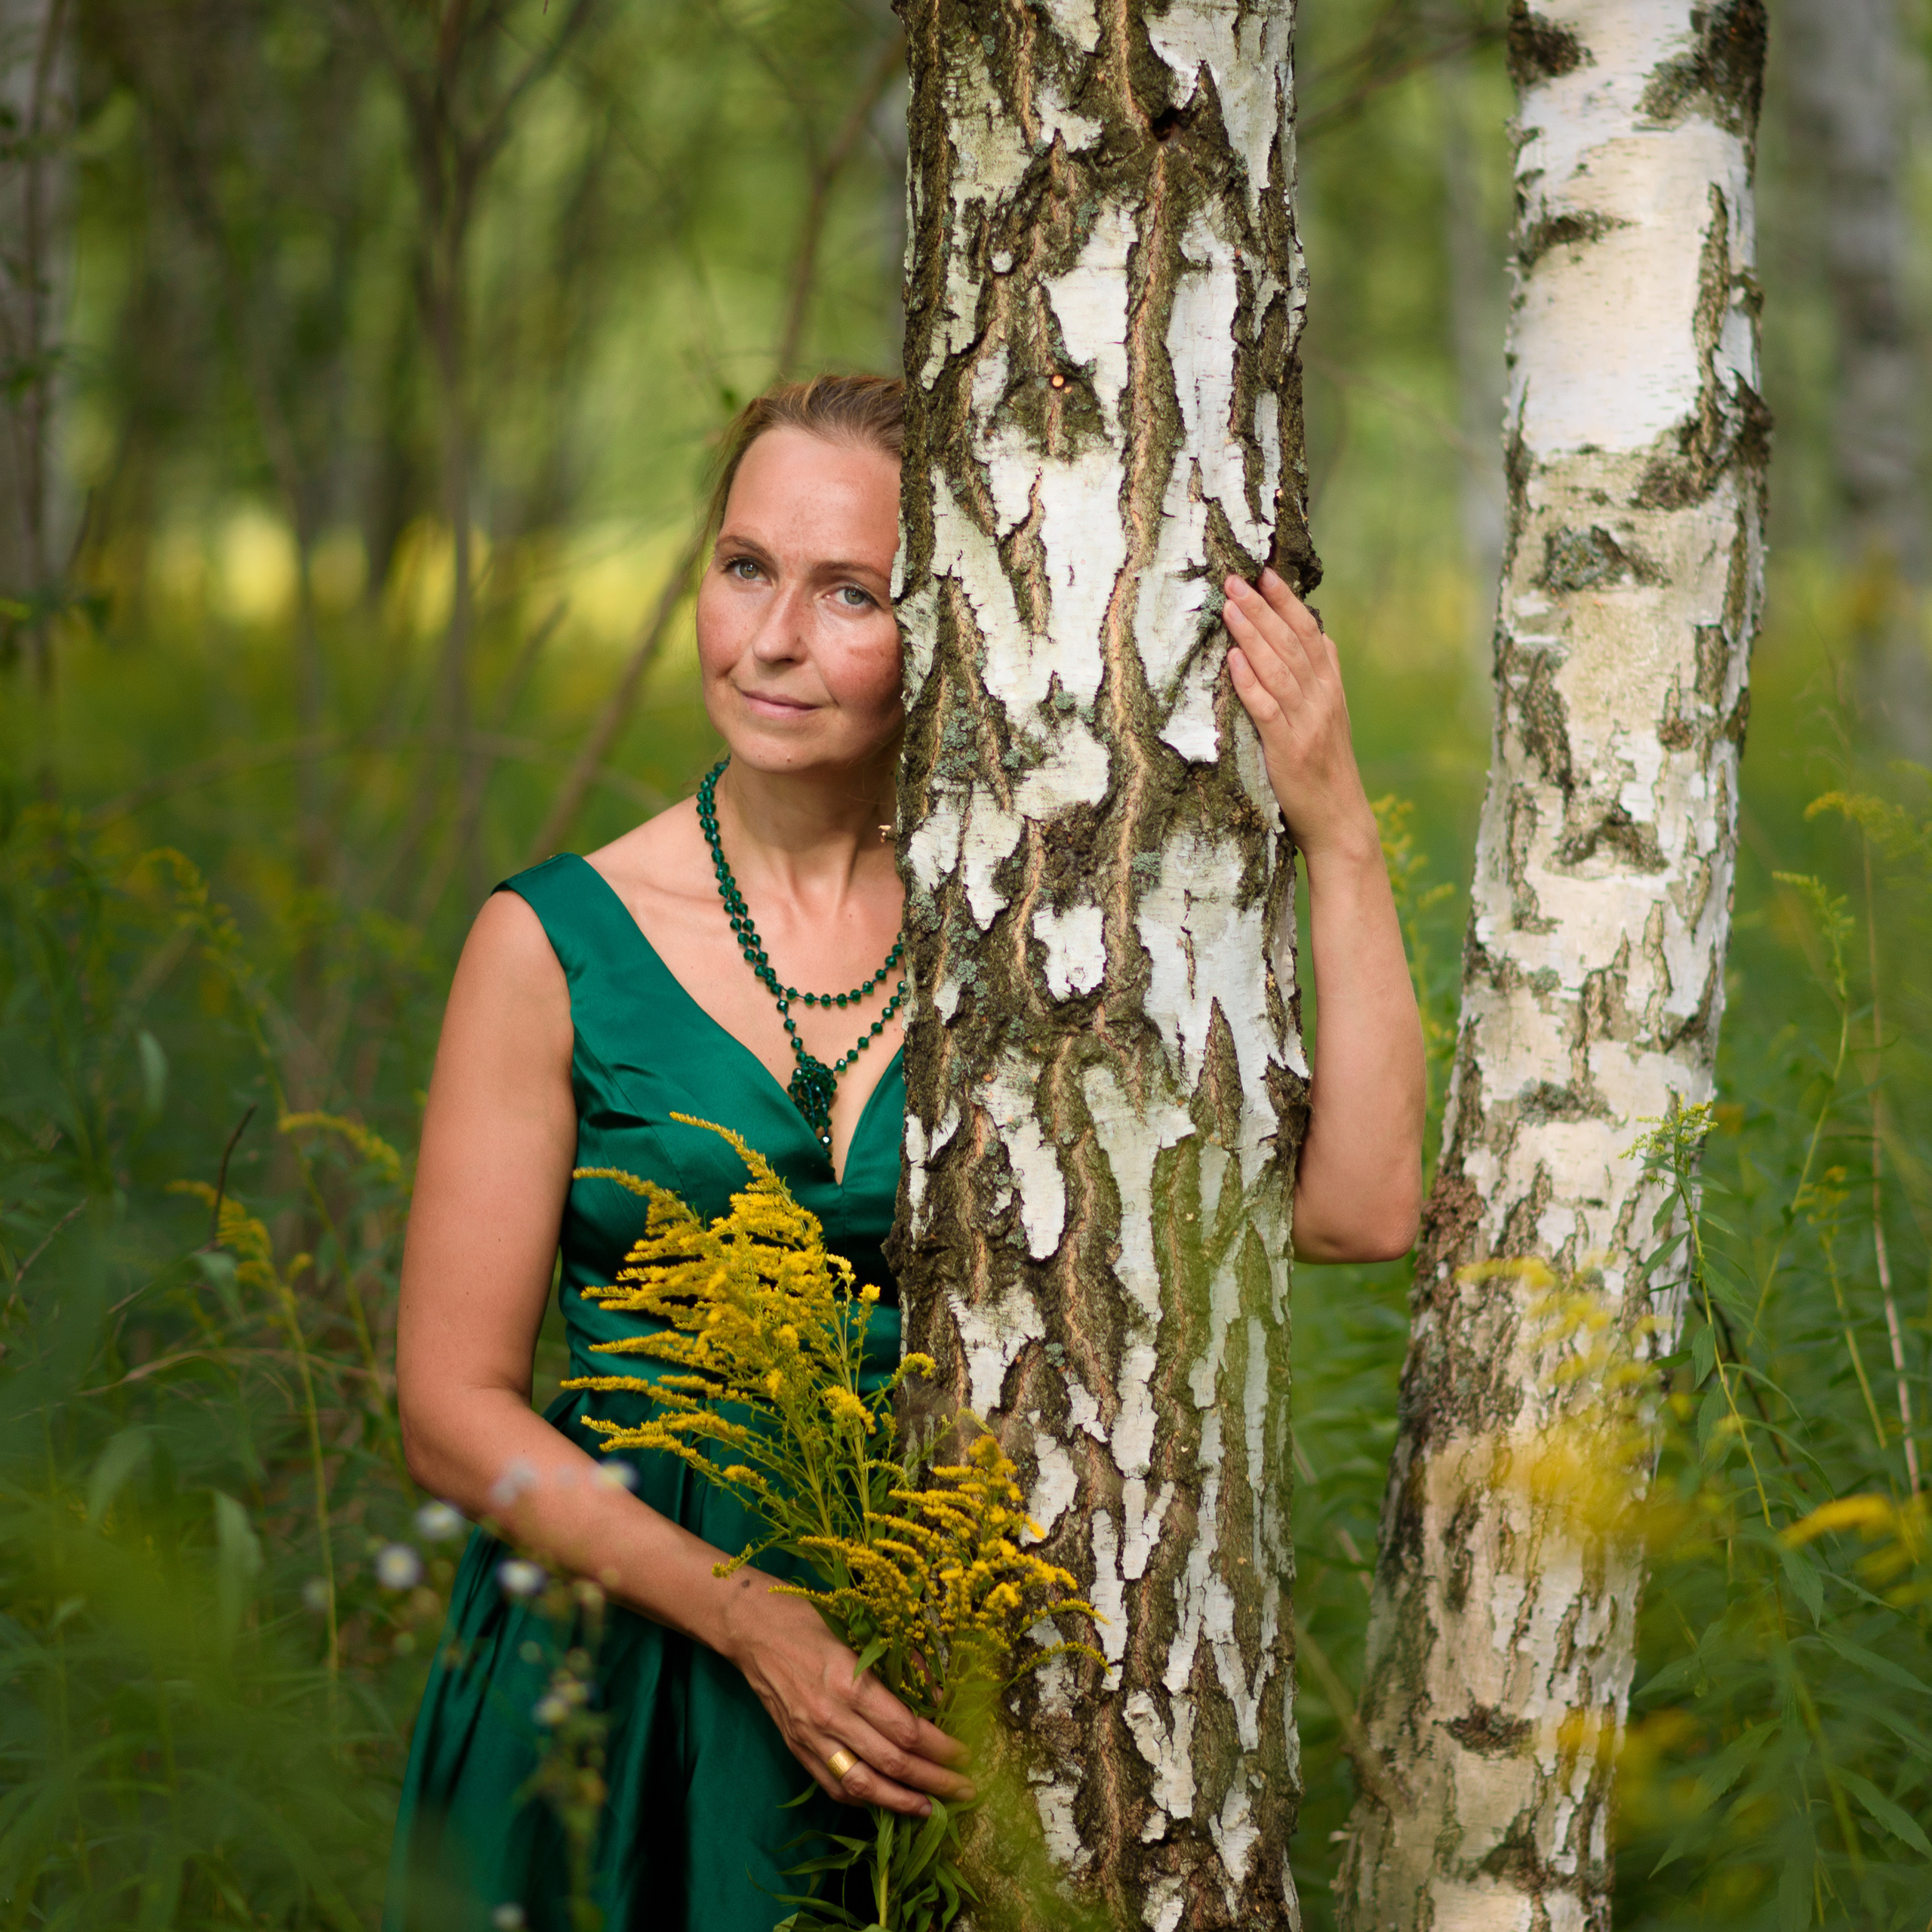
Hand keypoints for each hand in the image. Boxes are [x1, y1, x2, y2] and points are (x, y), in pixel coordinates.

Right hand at [721, 1580, 973, 1816]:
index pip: (904, 1730)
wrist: (752, 1630)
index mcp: (849, 1681)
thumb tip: (937, 1698)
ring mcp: (810, 1738)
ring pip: (862, 1786)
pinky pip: (834, 1786)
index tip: (966, 1753)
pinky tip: (887, 1802)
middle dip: (934, 1781)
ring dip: (901, 1803)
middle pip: (891, 1763)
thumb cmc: (810, 1619)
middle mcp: (829, 1716)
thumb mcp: (861, 1630)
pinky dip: (864, 1800)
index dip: (940, 1748)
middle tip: (966, 1788)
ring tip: (932, 1809)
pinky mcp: (797, 1748)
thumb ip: (899, 1665)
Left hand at [1222, 568, 1376, 865]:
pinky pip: (1267, 709)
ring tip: (1228, 605)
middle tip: (1234, 577)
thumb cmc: (1326, 769)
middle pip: (1290, 643)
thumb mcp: (1329, 716)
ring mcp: (1306, 723)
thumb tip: (1316, 635)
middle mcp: (1322, 699)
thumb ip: (1321, 677)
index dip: (1286, 601)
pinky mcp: (1288, 750)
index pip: (1308, 633)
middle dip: (1261, 607)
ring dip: (1252, 634)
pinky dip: (1250, 682)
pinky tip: (1233, 660)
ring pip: (1278, 668)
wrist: (1339, 822)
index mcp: (1330, 687)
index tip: (1264, 572)